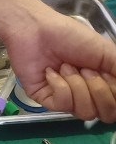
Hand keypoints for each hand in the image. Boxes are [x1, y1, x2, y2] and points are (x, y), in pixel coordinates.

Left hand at [2, 5, 115, 121]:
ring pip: (86, 112)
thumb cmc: (71, 36)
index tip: (104, 72)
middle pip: (105, 113)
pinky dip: (60, 86)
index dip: (112, 91)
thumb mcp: (105, 51)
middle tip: (84, 69)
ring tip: (66, 67)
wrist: (36, 29)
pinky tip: (50, 72)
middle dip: (97, 88)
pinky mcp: (46, 100)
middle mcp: (87, 94)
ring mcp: (67, 99)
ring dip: (77, 85)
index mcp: (103, 83)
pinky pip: (62, 105)